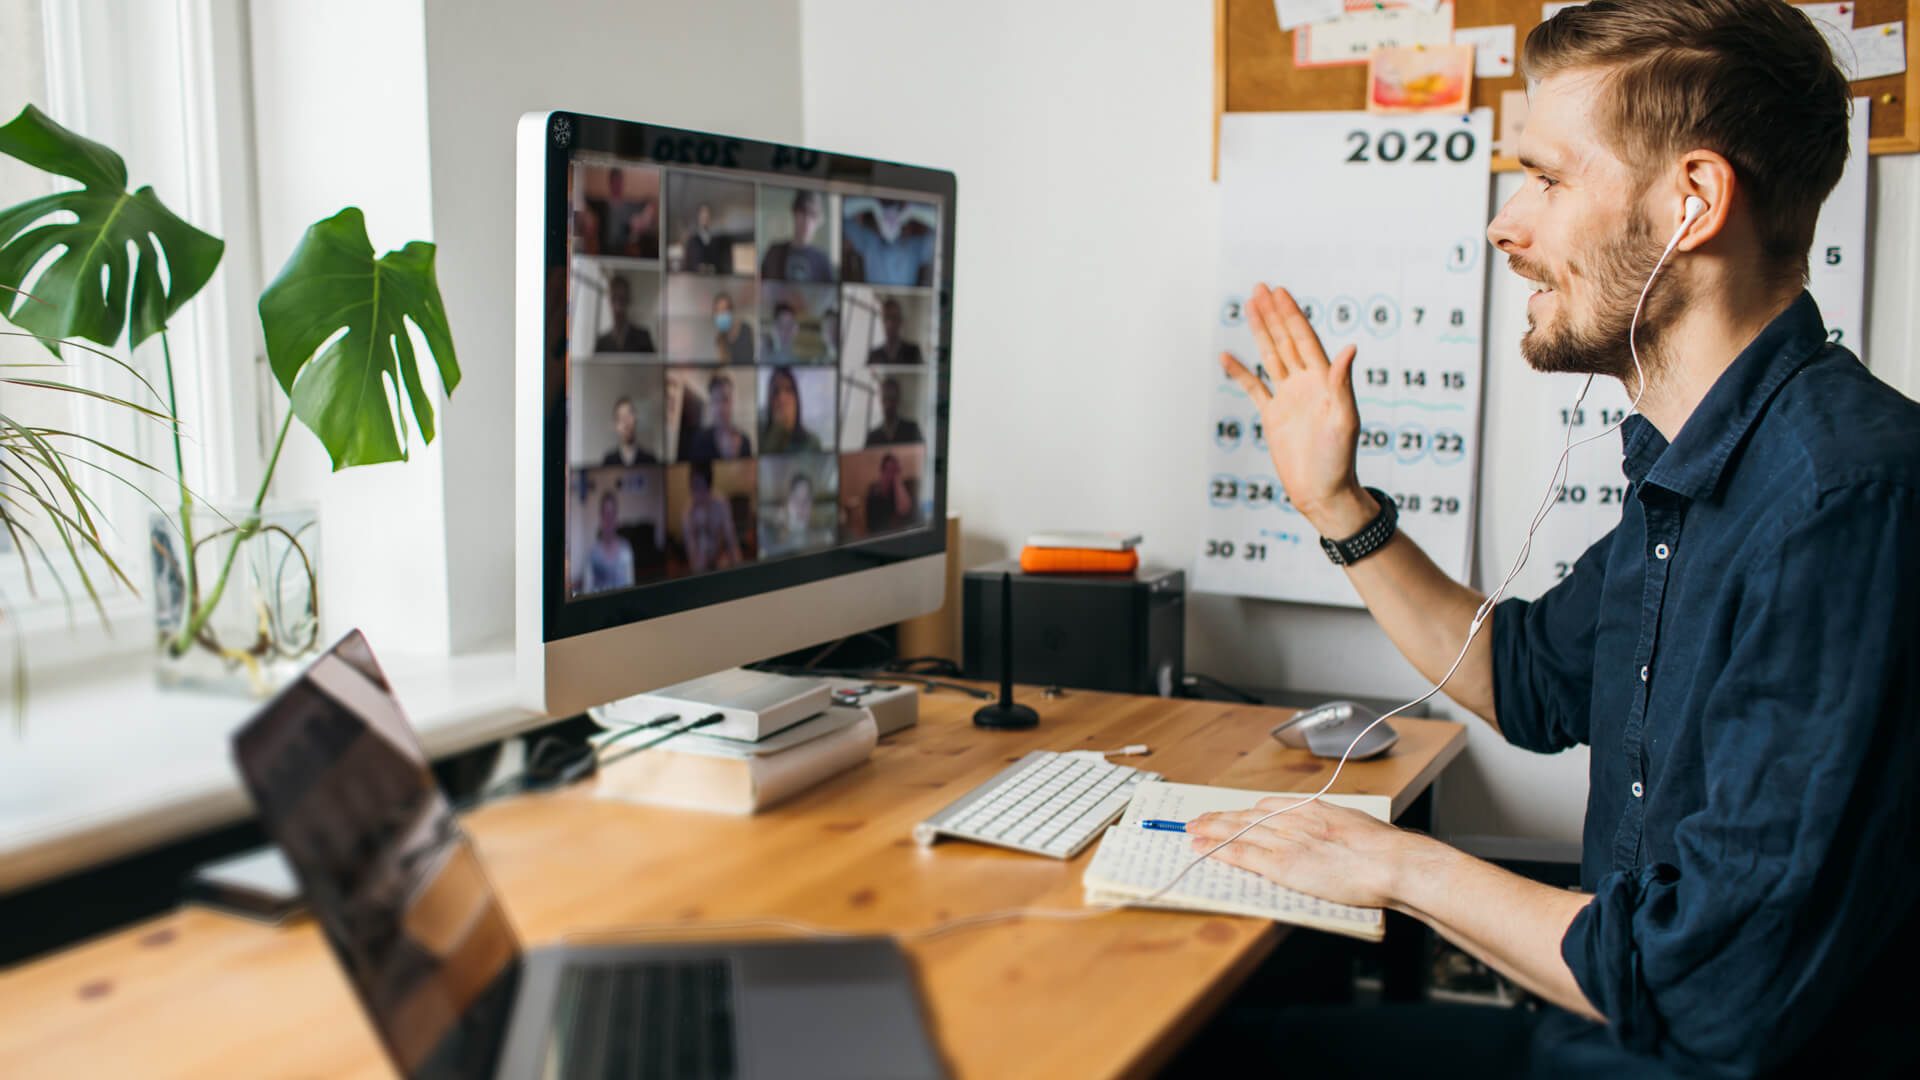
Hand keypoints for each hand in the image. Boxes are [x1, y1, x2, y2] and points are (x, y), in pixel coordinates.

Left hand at [1184, 797, 1412, 908]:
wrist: (1390, 862)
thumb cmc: (1383, 849)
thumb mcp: (1355, 824)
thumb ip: (1336, 825)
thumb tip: (1335, 829)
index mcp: (1312, 808)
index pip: (1268, 807)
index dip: (1245, 812)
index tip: (1233, 813)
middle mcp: (1293, 819)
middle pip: (1247, 816)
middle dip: (1220, 818)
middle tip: (1198, 819)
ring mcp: (1286, 840)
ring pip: (1238, 831)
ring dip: (1211, 830)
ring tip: (1192, 830)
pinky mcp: (1282, 864)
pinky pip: (1243, 854)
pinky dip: (1219, 850)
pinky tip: (1203, 848)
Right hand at [1219, 284, 1370, 535]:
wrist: (1323, 492)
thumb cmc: (1339, 460)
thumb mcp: (1344, 420)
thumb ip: (1343, 383)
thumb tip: (1350, 348)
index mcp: (1324, 381)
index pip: (1304, 339)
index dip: (1292, 315)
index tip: (1280, 292)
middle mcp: (1306, 384)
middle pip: (1286, 340)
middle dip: (1274, 314)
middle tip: (1261, 288)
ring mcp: (1288, 398)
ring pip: (1270, 356)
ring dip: (1260, 332)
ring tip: (1249, 307)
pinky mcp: (1274, 416)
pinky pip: (1254, 388)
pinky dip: (1240, 371)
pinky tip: (1227, 356)